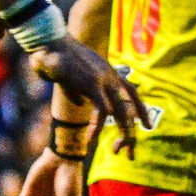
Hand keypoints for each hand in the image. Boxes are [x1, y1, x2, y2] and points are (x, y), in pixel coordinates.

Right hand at [29, 37, 147, 155]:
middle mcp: (112, 77)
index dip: (141, 111)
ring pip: (122, 112)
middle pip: (132, 107)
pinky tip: (90, 140)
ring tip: (116, 151)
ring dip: (123, 134)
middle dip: (132, 132)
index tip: (146, 126)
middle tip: (131, 154)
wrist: (49, 41)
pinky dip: (97, 127)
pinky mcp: (92, 85)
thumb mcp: (72, 77)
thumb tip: (81, 103)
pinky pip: (102, 112)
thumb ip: (78, 91)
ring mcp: (104, 80)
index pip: (134, 93)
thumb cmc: (55, 56)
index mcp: (110, 74)